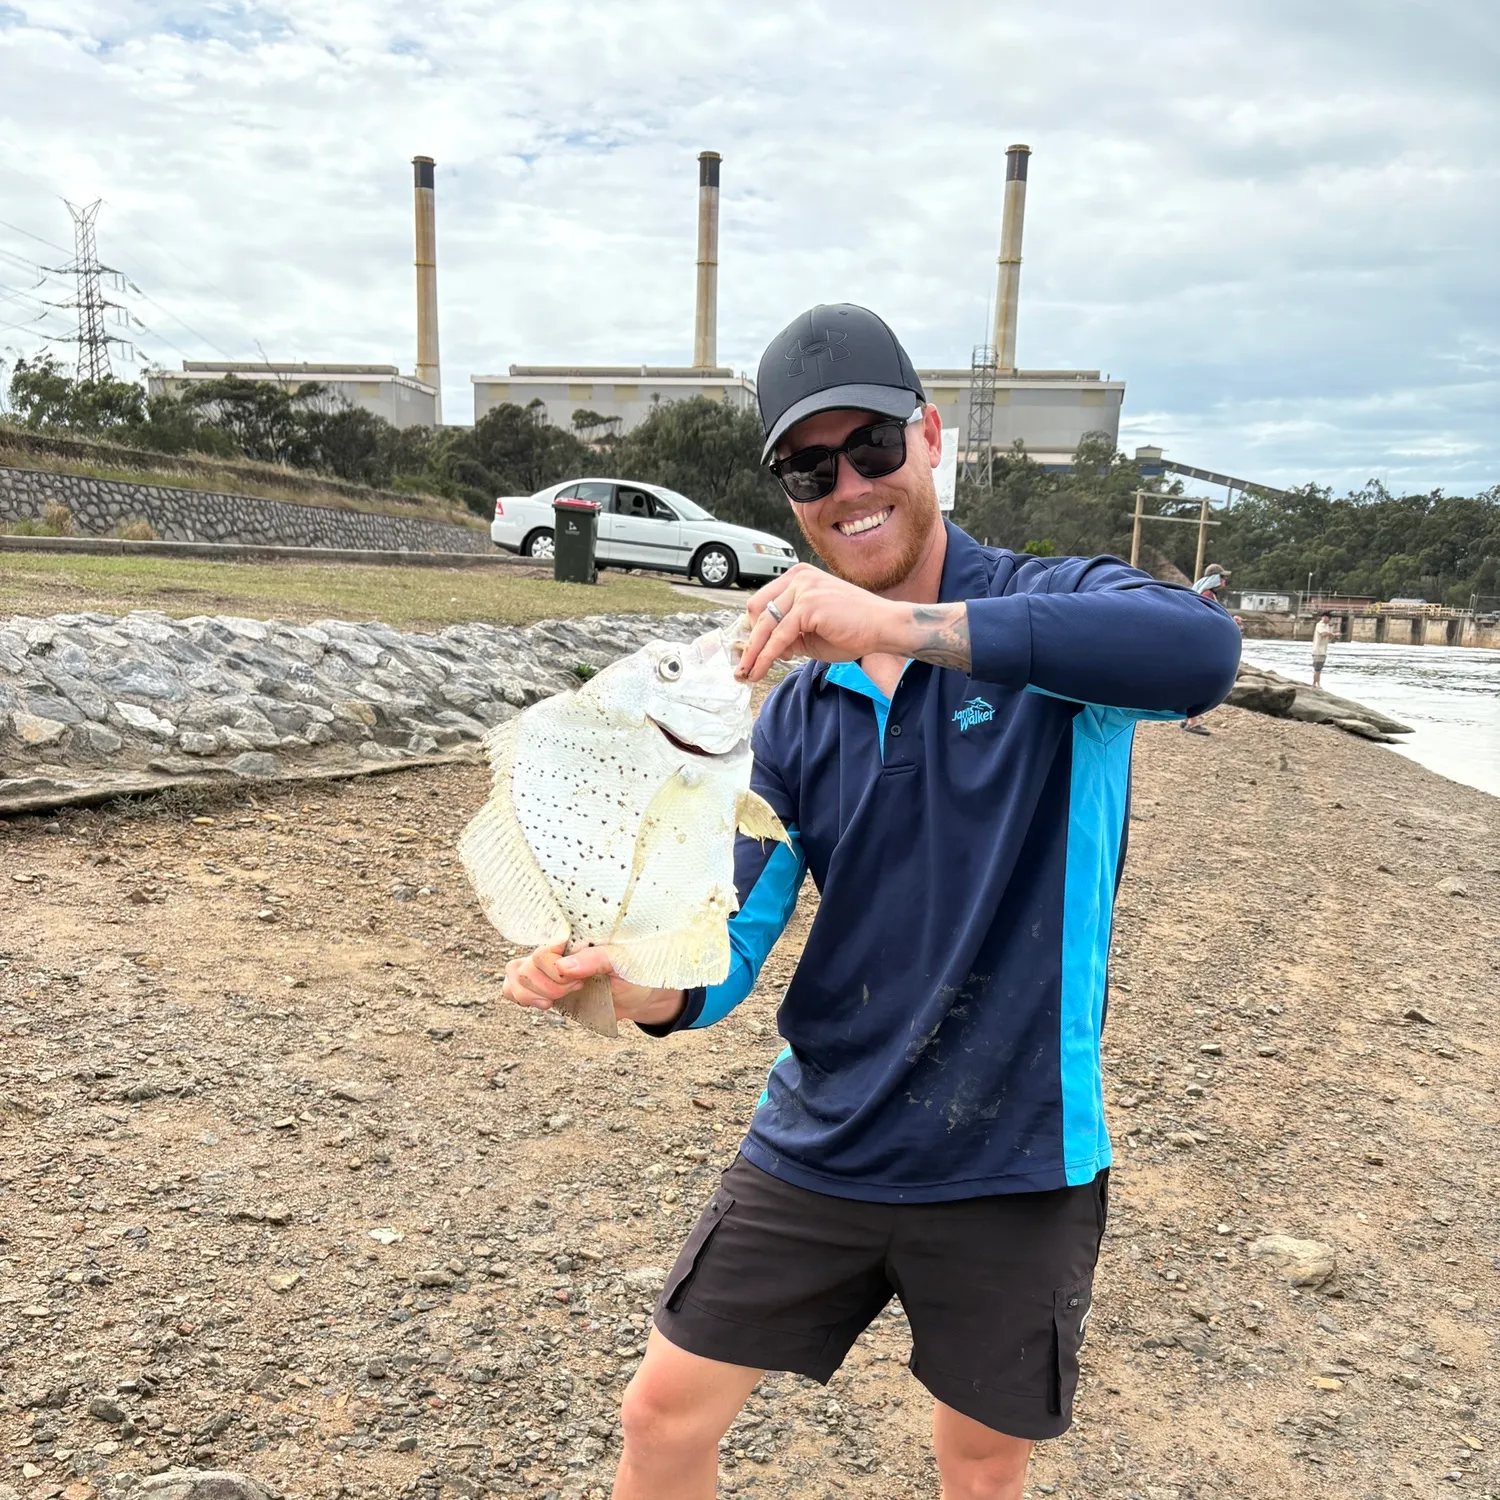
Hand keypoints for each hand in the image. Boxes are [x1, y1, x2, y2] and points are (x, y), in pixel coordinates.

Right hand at [502, 940, 685, 1026]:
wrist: (640, 994)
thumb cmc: (635, 970)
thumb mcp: (624, 962)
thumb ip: (596, 960)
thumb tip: (563, 966)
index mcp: (573, 937)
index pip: (541, 952)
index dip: (554, 972)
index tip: (579, 979)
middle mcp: (554, 950)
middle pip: (525, 968)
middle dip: (550, 986)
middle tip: (578, 987)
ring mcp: (545, 969)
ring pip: (513, 976)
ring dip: (533, 994)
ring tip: (558, 999)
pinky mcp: (542, 988)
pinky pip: (513, 989)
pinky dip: (521, 998)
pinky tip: (545, 1004)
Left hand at [736, 565, 904, 682]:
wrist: (884, 627)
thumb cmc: (855, 628)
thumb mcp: (812, 632)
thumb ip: (788, 635)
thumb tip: (764, 649)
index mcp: (799, 577)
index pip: (763, 602)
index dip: (753, 629)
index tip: (748, 652)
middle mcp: (798, 577)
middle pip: (758, 610)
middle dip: (749, 641)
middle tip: (743, 666)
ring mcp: (803, 588)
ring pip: (765, 625)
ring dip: (754, 653)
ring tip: (748, 674)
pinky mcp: (808, 604)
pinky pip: (779, 636)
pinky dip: (766, 656)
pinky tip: (761, 670)